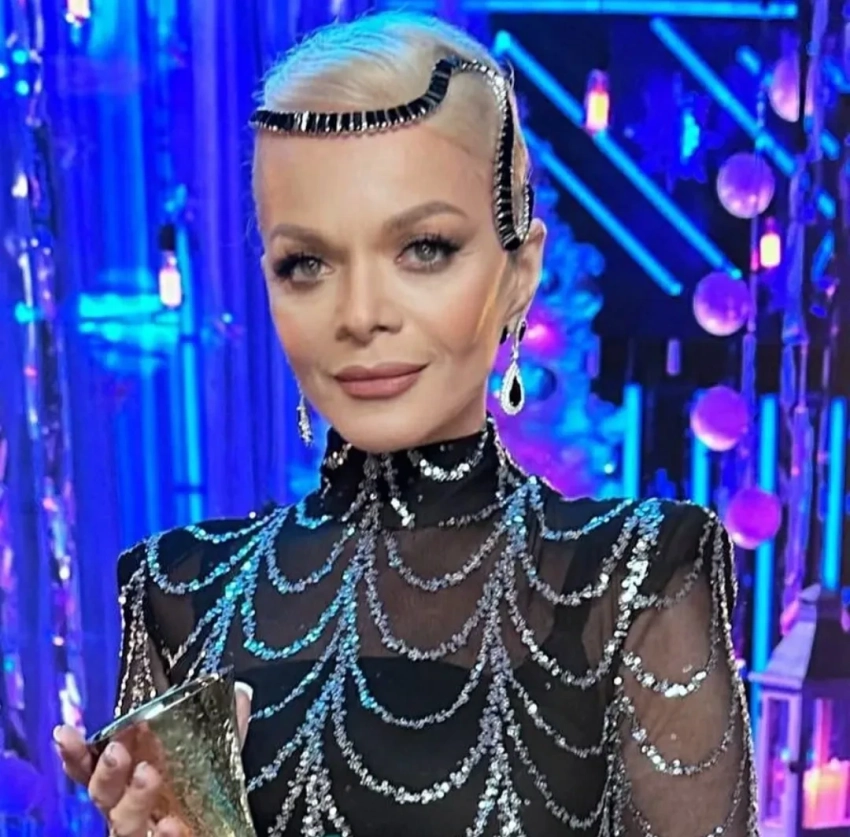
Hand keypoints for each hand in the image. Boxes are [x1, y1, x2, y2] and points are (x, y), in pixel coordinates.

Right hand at [54, 681, 253, 836]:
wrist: (223, 831)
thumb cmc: (208, 797)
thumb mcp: (217, 757)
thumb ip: (226, 726)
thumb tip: (242, 690)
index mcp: (133, 780)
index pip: (93, 769)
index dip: (76, 754)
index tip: (64, 733)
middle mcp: (129, 810)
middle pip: (103, 795)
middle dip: (105, 771)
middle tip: (118, 750)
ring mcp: (143, 833)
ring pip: (122, 824)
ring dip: (132, 799)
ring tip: (148, 774)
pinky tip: (170, 826)